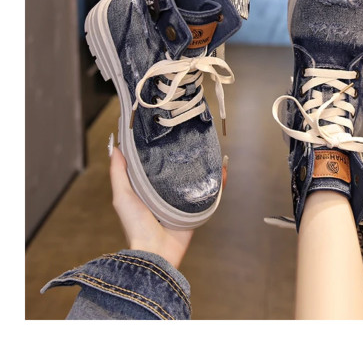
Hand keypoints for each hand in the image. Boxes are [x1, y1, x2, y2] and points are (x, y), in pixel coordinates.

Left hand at [109, 137, 227, 268]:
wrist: (156, 253)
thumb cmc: (136, 225)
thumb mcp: (122, 196)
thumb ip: (118, 174)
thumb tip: (115, 148)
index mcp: (147, 189)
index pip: (156, 165)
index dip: (161, 150)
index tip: (166, 132)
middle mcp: (165, 193)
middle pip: (178, 170)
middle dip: (186, 156)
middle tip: (193, 138)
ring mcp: (182, 201)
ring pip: (196, 179)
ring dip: (206, 166)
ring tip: (211, 150)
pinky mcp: (196, 209)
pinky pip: (209, 194)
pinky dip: (218, 182)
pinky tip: (223, 170)